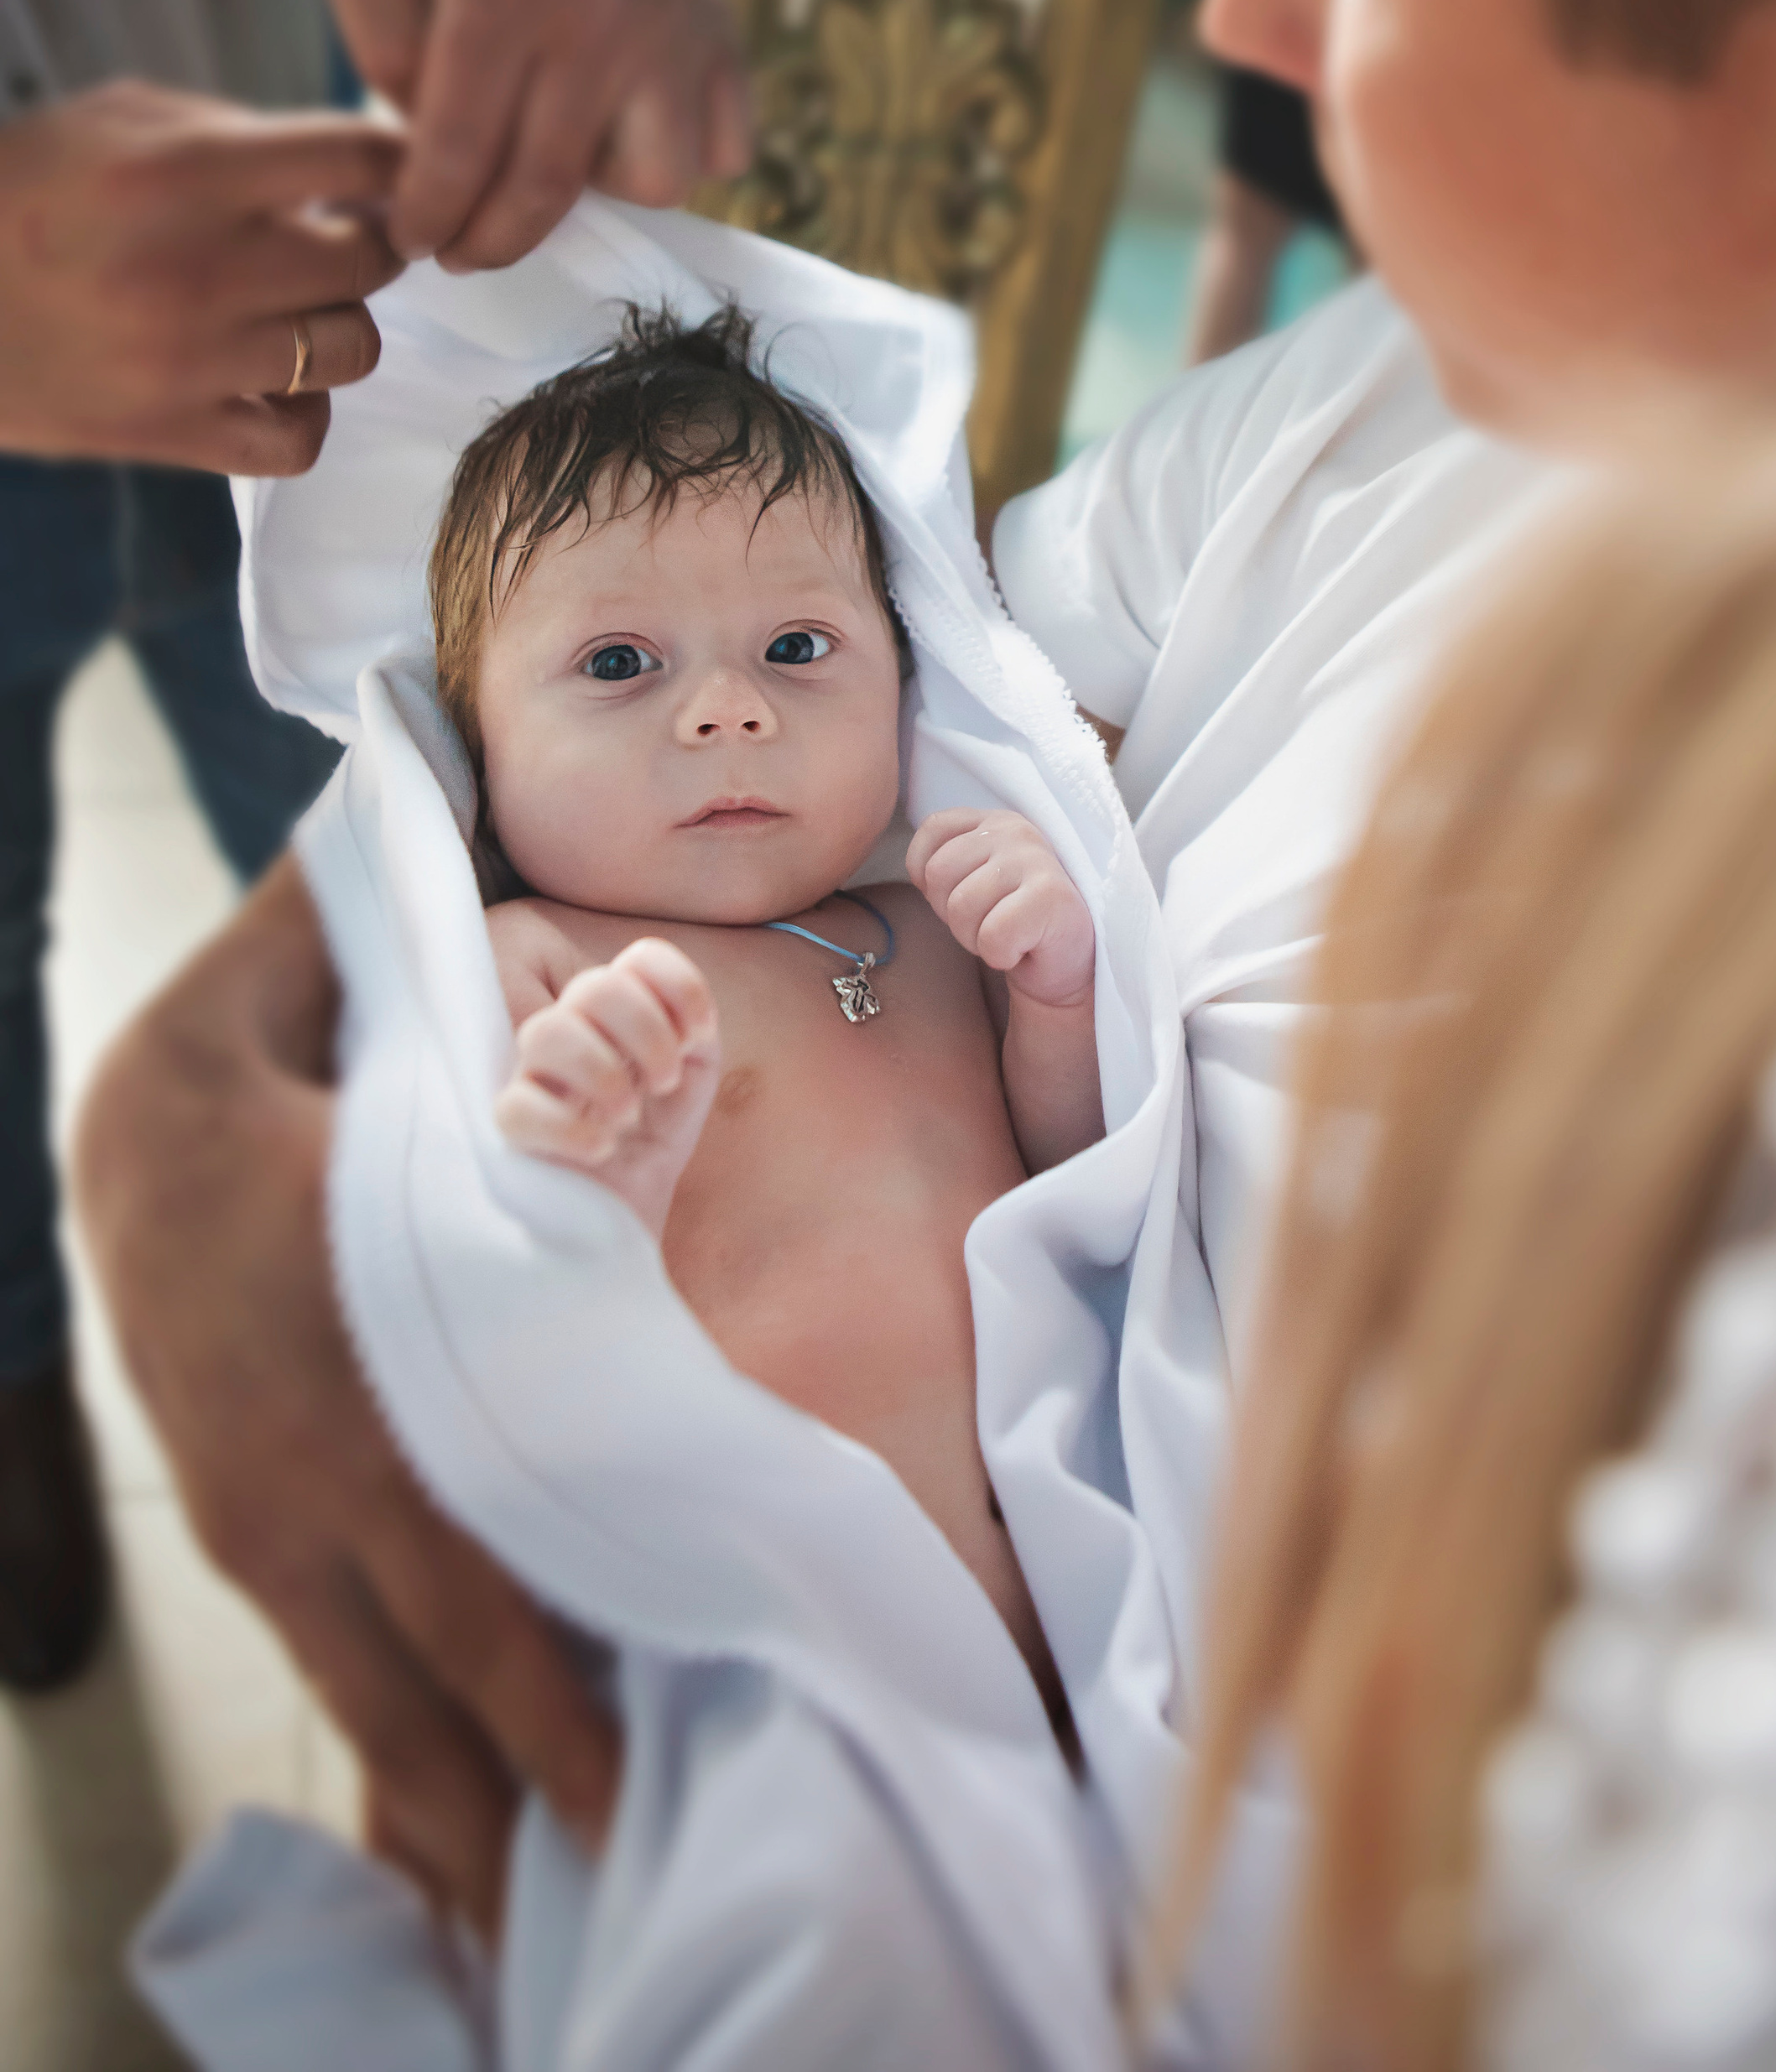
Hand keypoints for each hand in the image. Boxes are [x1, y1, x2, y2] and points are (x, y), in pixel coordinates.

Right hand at [0, 80, 400, 472]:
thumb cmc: (23, 191)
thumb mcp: (117, 121)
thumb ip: (239, 134)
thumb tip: (350, 165)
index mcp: (188, 170)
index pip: (363, 156)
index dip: (400, 160)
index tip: (389, 172)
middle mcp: (201, 268)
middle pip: (371, 260)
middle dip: (370, 240)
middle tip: (340, 235)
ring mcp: (191, 361)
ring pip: (350, 348)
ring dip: (338, 322)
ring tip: (297, 306)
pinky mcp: (170, 433)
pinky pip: (299, 440)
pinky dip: (304, 412)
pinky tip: (275, 380)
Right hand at [72, 859, 619, 1937]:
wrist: (124, 1139)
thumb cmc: (275, 1067)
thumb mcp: (338, 1002)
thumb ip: (456, 957)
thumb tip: (568, 879)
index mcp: (346, 1347)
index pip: (460, 1526)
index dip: (544, 1650)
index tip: (631, 1755)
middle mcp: (309, 1469)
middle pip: (427, 1654)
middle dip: (530, 1771)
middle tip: (634, 1875)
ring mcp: (275, 1524)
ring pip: (377, 1696)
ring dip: (461, 1803)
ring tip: (554, 1913)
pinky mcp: (262, 1541)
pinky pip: (346, 1674)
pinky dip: (407, 1764)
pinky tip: (467, 1852)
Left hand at [317, 0, 751, 272]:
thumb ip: (368, 26)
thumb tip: (420, 122)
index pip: (461, 147)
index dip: (428, 214)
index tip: (412, 239)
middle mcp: (603, 5)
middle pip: (548, 184)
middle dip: (490, 240)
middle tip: (458, 247)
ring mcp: (675, 22)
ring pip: (655, 180)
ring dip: (596, 195)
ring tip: (547, 157)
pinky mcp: (722, 31)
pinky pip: (721, 150)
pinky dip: (676, 157)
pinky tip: (616, 123)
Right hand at [497, 937, 720, 1236]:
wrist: (622, 1219)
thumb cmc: (651, 1143)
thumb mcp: (693, 1079)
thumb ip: (696, 1032)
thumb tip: (683, 1020)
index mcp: (617, 1015)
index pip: (639, 959)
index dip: (678, 985)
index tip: (698, 1036)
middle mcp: (572, 1034)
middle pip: (595, 986)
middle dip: (646, 1031)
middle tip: (663, 1082)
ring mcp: (535, 1079)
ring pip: (546, 1031)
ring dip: (604, 1071)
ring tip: (627, 1115)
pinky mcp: (511, 1132)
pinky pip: (519, 1106)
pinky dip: (570, 1126)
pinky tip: (601, 1148)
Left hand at [907, 807, 1095, 1007]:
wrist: (1069, 965)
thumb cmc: (1015, 923)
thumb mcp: (976, 882)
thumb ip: (948, 864)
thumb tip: (920, 873)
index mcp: (994, 822)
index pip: (933, 828)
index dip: (929, 876)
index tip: (961, 897)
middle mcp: (1016, 831)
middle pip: (939, 873)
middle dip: (952, 915)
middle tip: (988, 924)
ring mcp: (1036, 860)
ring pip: (960, 907)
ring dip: (975, 939)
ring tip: (1006, 936)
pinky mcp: (1052, 897)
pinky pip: (992, 935)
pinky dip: (1000, 955)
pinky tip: (1023, 949)